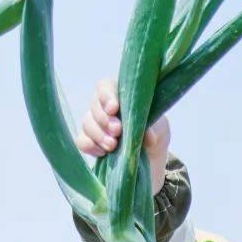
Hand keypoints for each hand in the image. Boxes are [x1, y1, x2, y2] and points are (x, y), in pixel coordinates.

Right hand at [74, 77, 169, 195]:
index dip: (107, 96)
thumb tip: (148, 136)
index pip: (106, 86)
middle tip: (117, 131)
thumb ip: (155, 128)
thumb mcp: (160, 128)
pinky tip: (103, 153)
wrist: (150, 154)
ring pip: (87, 123)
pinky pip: (81, 141)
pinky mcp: (90, 141)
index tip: (114, 108)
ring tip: (112, 146)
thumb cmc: (154, 131)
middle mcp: (103, 106)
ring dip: (98, 135)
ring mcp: (95, 123)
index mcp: (120, 94)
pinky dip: (90, 146)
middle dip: (104, 119)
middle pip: (94, 106)